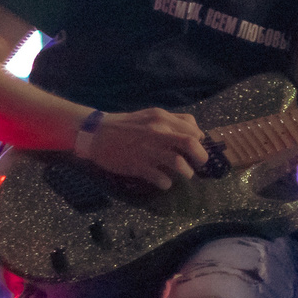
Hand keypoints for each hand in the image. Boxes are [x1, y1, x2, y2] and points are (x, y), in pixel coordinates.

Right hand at [84, 108, 210, 188]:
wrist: (96, 133)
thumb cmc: (125, 125)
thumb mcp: (150, 115)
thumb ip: (172, 121)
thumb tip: (196, 133)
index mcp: (162, 118)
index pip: (193, 129)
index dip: (200, 142)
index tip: (197, 150)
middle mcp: (157, 132)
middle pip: (191, 143)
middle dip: (201, 157)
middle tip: (199, 164)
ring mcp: (148, 149)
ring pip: (179, 163)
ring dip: (186, 172)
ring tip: (184, 174)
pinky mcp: (138, 165)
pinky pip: (161, 178)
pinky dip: (167, 182)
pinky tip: (164, 182)